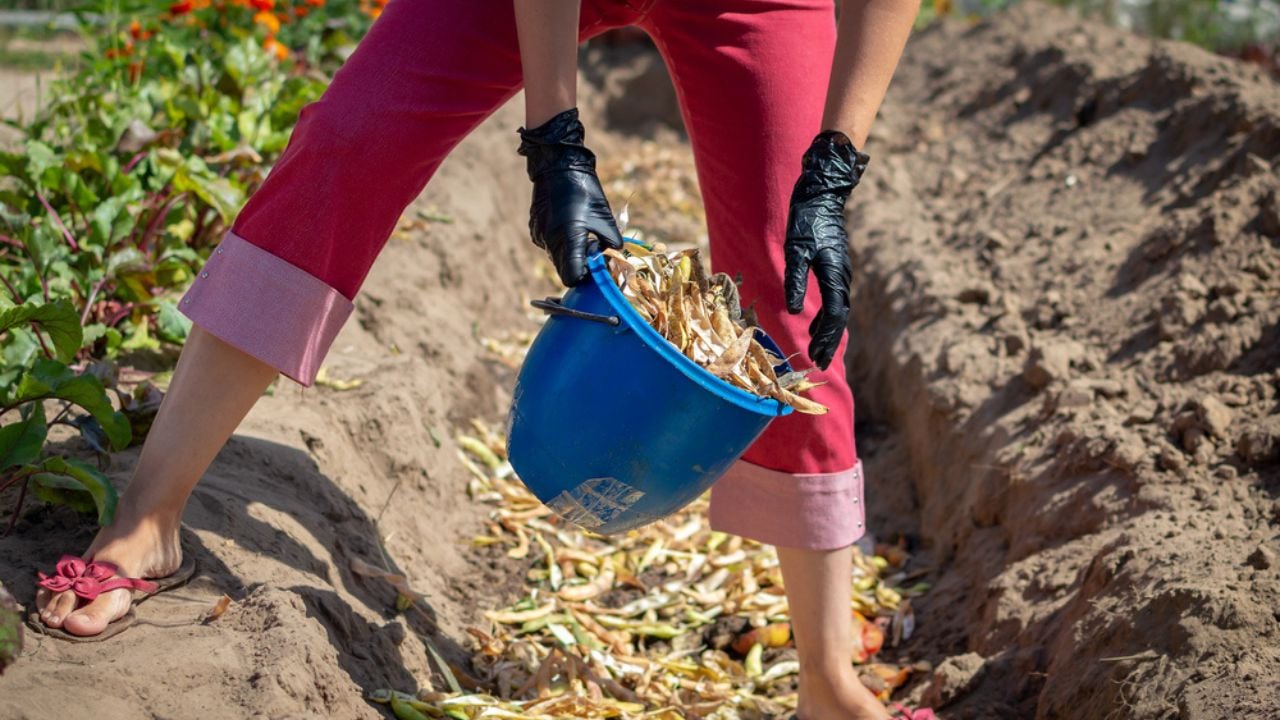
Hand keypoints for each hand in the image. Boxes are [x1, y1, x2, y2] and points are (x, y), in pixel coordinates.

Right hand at [518, 108, 622, 286]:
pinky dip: (561, 244)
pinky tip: (569, 226)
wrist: (557, 165)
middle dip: (579, 268)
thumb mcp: (604, 216)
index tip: (596, 271)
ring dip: (570, 255)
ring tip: (583, 237)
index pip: (572, 277)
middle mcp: (550, 241)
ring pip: (557, 258)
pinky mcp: (536, 229)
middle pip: (564, 270)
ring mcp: (540, 236)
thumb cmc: (584, 189)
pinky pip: (550, 246)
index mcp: (568, 239)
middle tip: (593, 256)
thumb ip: (610, 241)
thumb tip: (614, 256)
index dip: (584, 279)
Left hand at [783, 130, 869, 369]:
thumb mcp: (796, 251)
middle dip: (829, 342)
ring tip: (816, 350)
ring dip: (828, 332)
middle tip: (818, 363)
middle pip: (839, 318)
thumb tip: (794, 312)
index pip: (835, 316)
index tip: (817, 357)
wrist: (822, 195)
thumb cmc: (806, 221)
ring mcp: (841, 273)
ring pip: (838, 310)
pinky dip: (827, 317)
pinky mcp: (835, 268)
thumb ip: (795, 281)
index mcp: (835, 276)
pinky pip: (835, 300)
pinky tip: (814, 325)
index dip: (826, 339)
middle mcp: (842, 278)